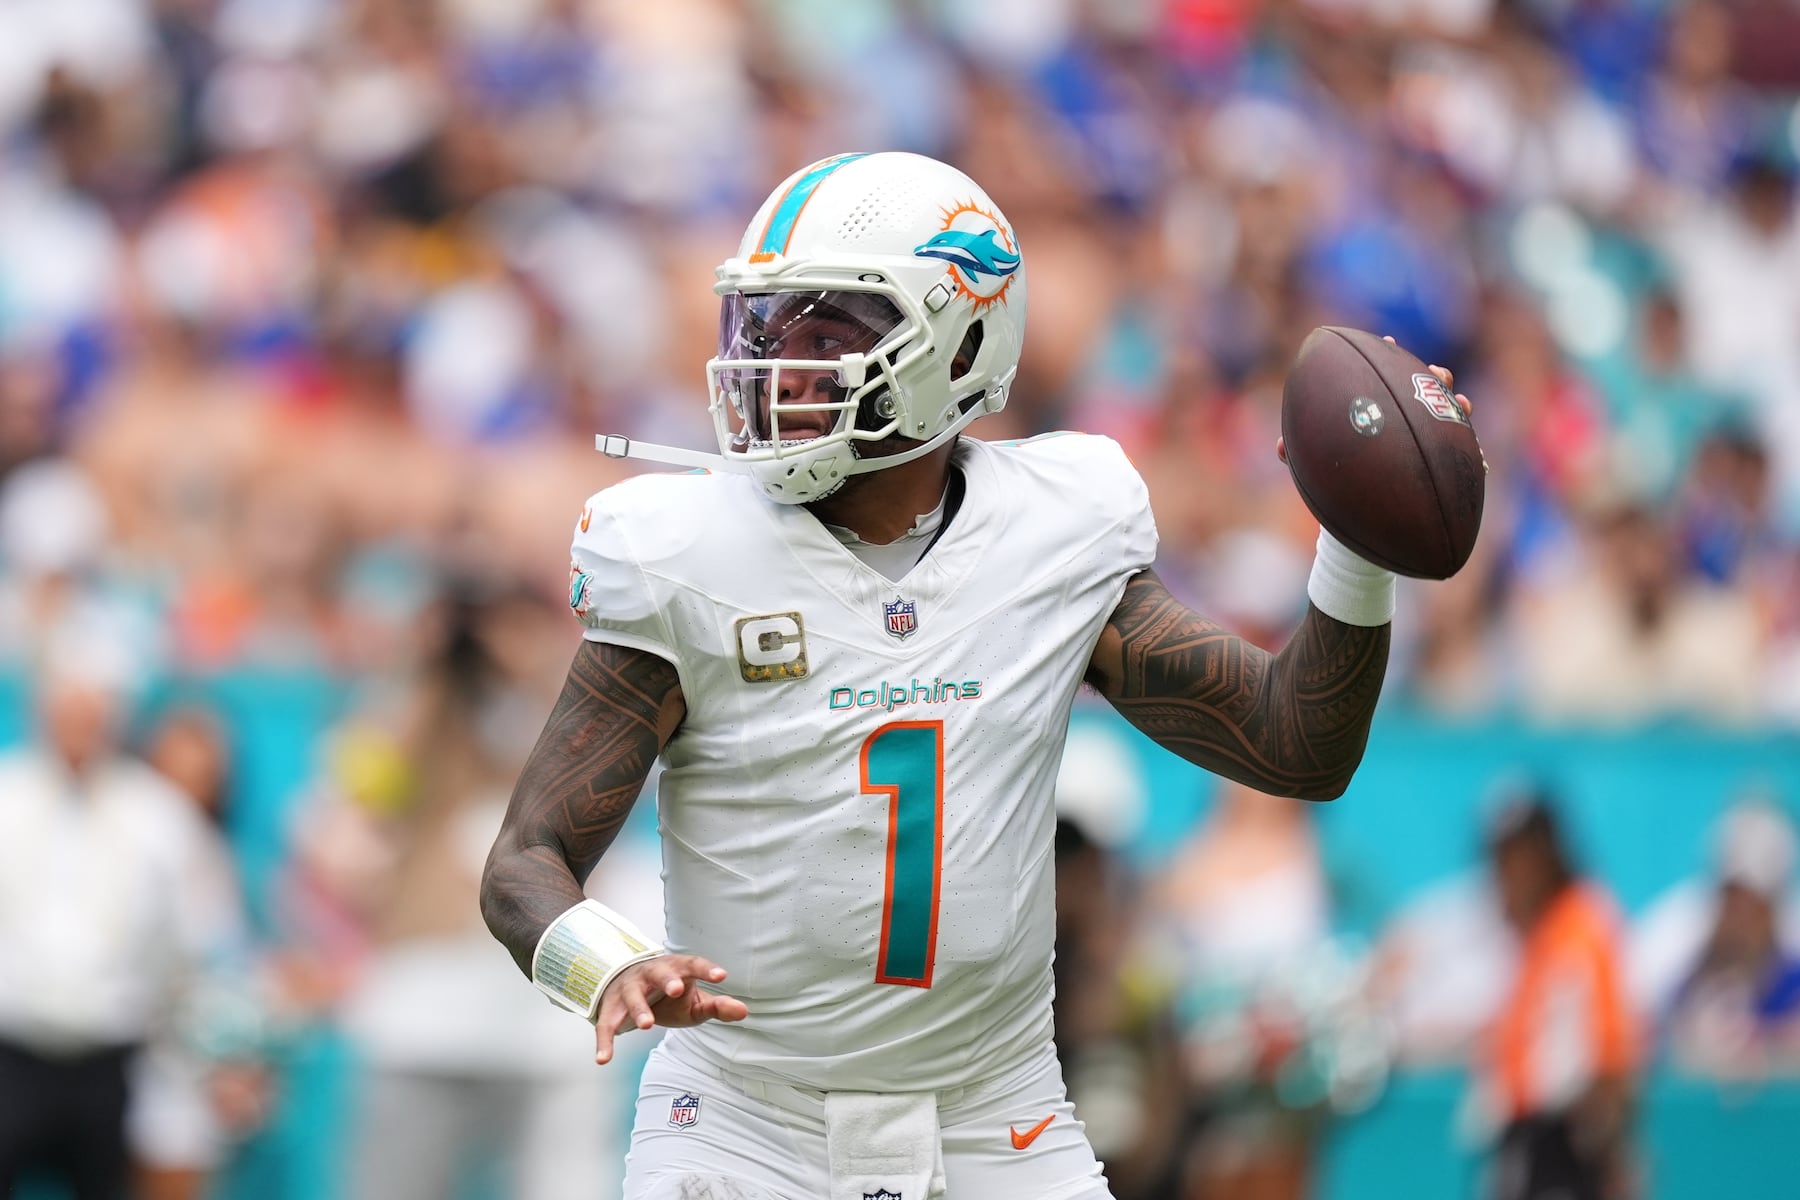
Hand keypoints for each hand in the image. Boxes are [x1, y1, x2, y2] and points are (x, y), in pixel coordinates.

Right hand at [592, 953, 748, 1064]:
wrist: (627, 988)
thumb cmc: (669, 996)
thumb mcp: (693, 1001)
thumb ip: (716, 1006)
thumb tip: (744, 1011)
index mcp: (675, 968)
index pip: (693, 964)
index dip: (706, 969)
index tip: (721, 976)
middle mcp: (650, 973)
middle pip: (659, 972)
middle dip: (667, 980)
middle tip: (677, 990)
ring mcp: (629, 990)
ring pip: (632, 996)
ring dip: (638, 1009)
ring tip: (646, 1026)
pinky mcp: (611, 1010)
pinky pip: (606, 1025)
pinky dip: (604, 1042)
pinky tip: (603, 1059)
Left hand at [1275, 337, 1472, 462]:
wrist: (1354, 513)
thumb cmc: (1334, 479)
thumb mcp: (1314, 464)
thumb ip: (1298, 453)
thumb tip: (1282, 448)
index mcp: (1376, 410)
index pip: (1385, 375)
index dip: (1387, 355)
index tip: (1388, 340)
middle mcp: (1405, 419)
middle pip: (1426, 389)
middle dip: (1434, 377)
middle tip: (1437, 373)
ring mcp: (1425, 440)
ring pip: (1449, 418)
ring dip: (1457, 408)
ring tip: (1462, 404)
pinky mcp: (1439, 466)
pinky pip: (1461, 458)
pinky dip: (1471, 456)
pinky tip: (1479, 459)